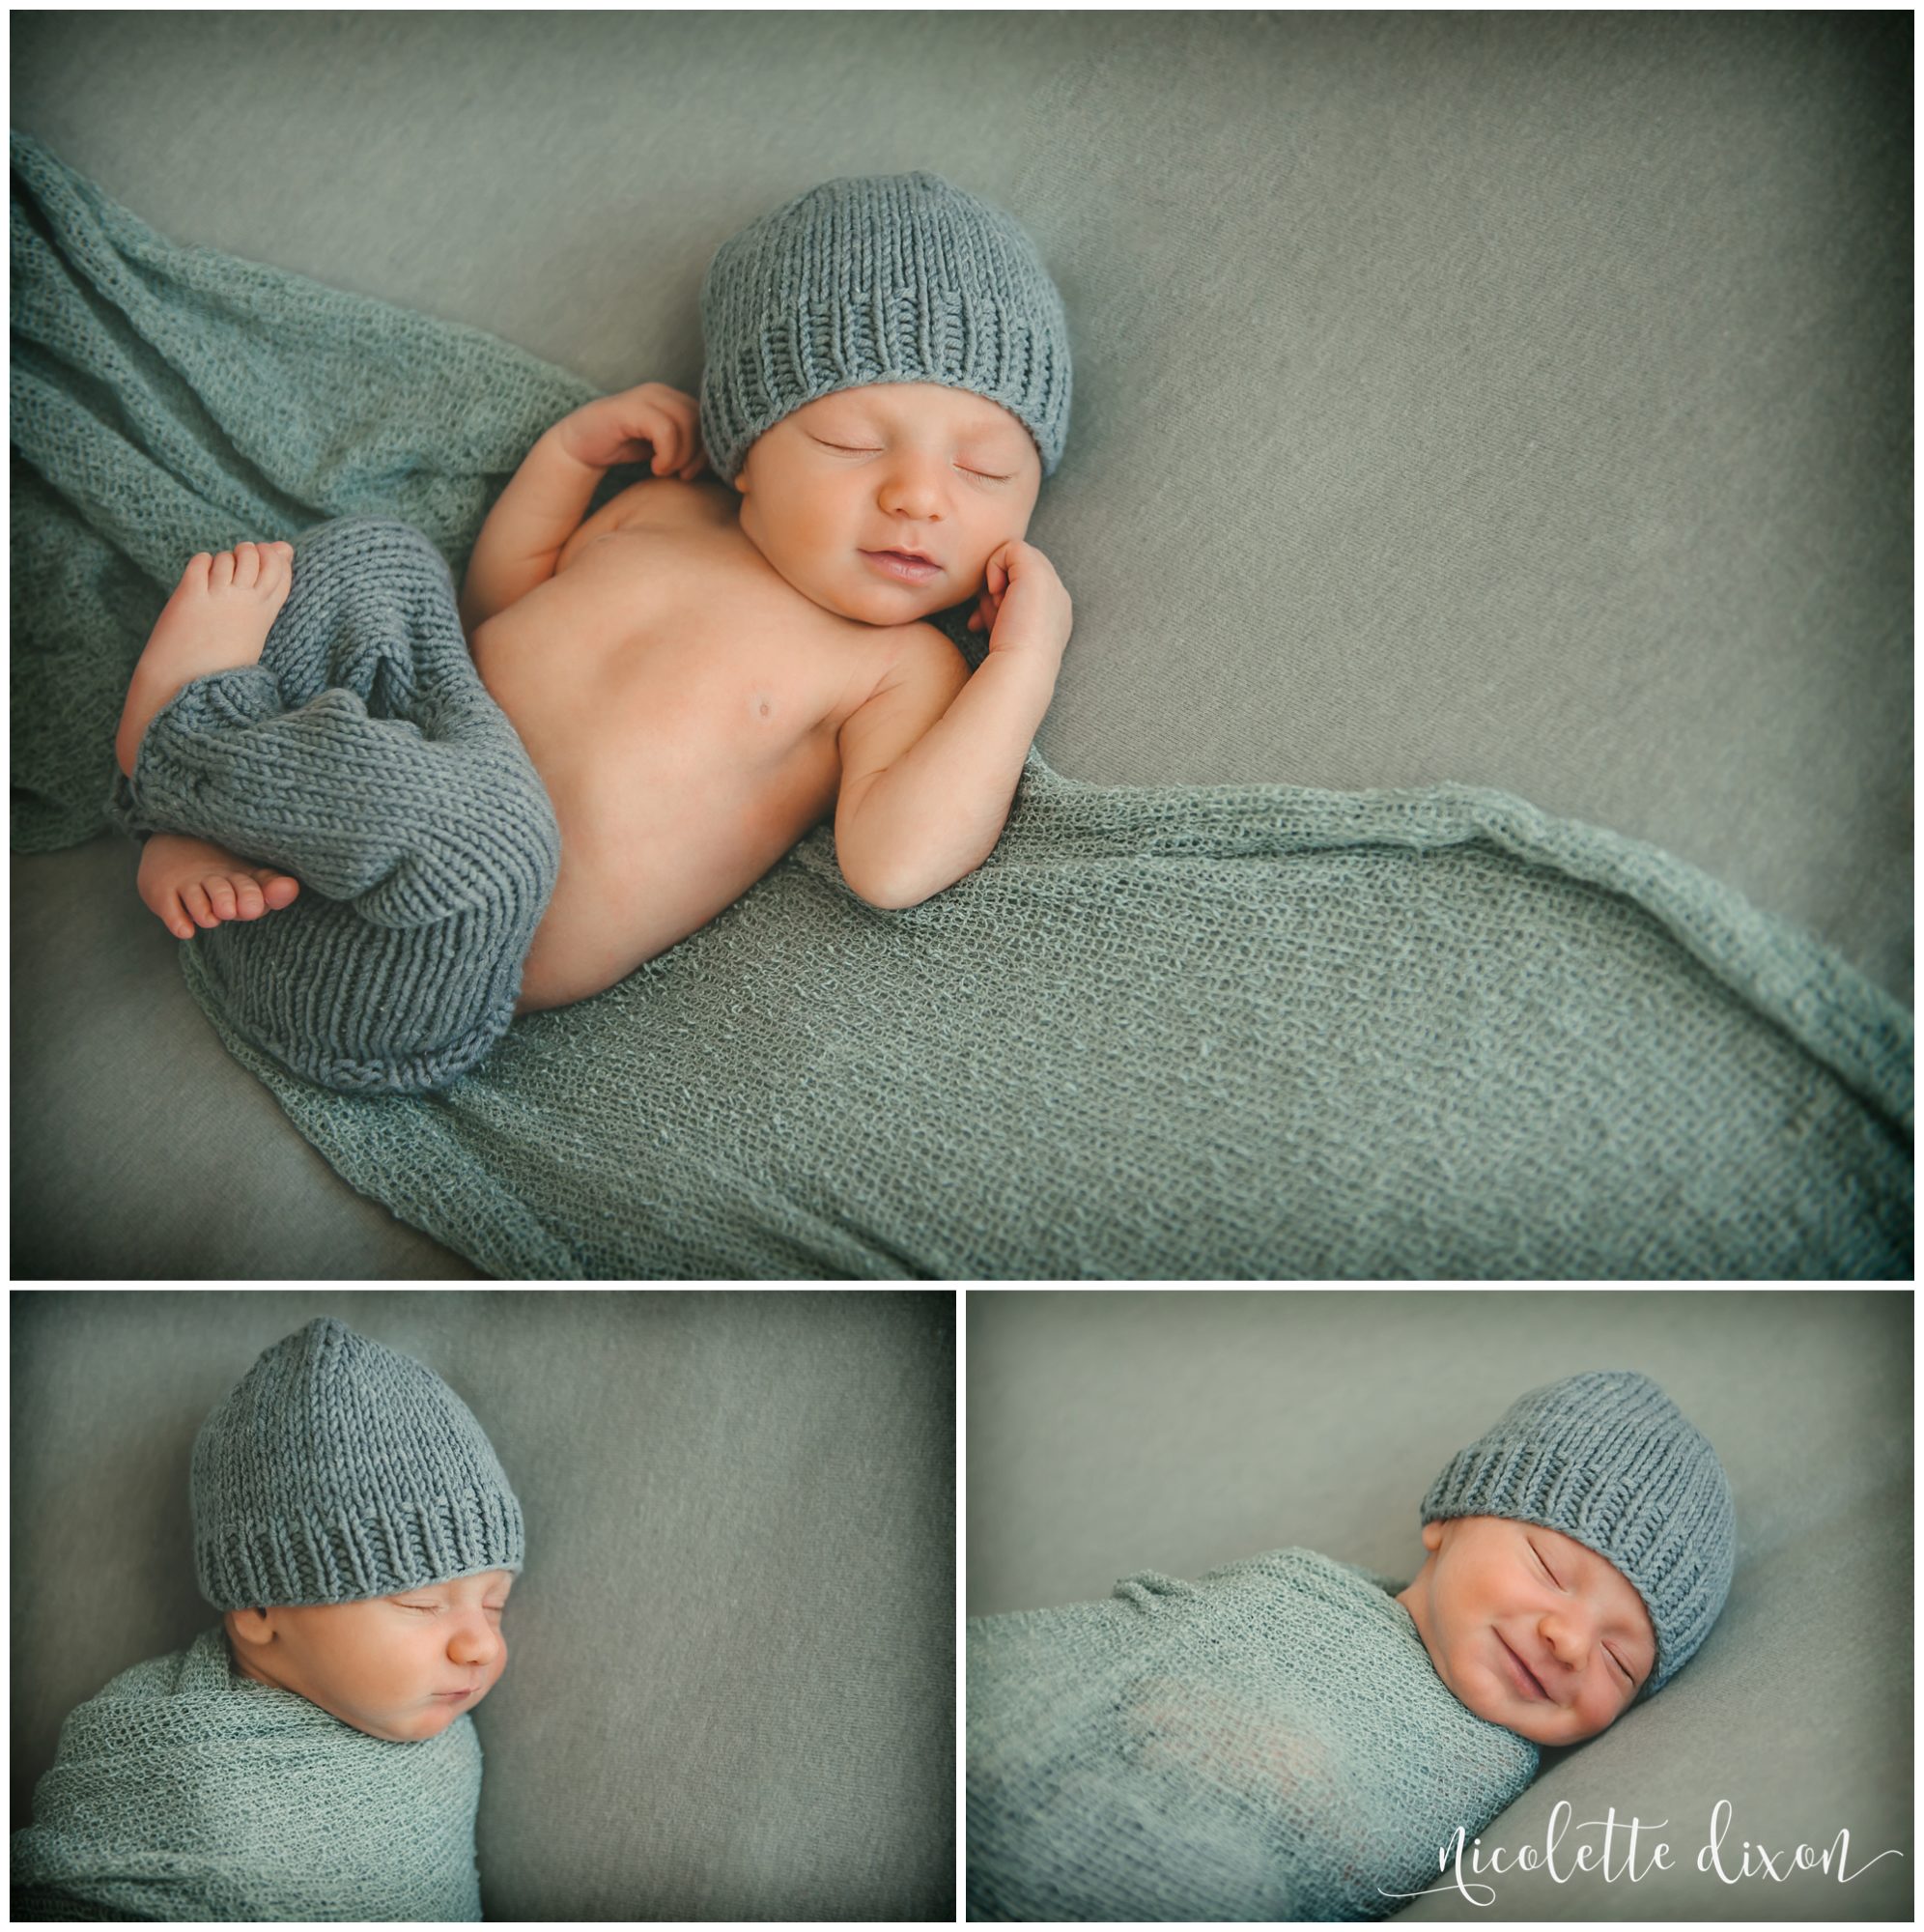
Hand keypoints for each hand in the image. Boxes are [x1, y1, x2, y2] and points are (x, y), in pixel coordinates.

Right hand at [553, 382, 707, 477]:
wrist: (581, 445)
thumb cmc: (626, 448)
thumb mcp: (665, 449)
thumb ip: (690, 448)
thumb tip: (723, 464)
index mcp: (675, 400)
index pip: (709, 421)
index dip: (709, 450)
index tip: (694, 472)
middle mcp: (664, 393)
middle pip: (702, 421)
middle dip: (698, 455)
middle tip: (683, 475)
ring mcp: (647, 396)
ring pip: (687, 425)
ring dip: (681, 456)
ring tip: (665, 471)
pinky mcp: (631, 408)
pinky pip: (665, 430)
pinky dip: (667, 454)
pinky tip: (654, 467)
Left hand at [965, 539, 1072, 662]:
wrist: (1022, 665)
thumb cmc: (1009, 659)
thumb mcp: (1006, 629)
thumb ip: (1002, 609)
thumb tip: (987, 594)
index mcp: (1053, 614)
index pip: (1021, 591)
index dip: (999, 600)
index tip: (981, 623)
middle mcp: (1057, 595)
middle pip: (1017, 573)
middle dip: (996, 590)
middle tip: (985, 617)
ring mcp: (1051, 580)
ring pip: (1014, 560)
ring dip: (996, 583)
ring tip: (996, 610)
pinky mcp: (1037, 569)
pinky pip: (1009, 549)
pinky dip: (994, 568)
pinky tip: (995, 592)